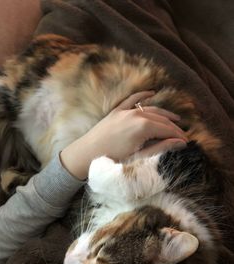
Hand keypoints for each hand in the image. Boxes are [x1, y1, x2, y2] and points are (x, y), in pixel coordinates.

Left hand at [60, 91, 186, 179]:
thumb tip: (180, 143)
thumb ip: (161, 148)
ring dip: (164, 114)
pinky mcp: (117, 111)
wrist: (86, 155)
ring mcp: (125, 111)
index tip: (186, 142)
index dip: (178, 136)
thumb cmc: (113, 160)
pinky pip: (132, 99)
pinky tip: (151, 93)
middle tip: (182, 134)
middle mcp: (136, 115)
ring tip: (175, 119)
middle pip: (161, 119)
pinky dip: (143, 96)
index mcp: (143, 127)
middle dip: (174, 127)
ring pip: (150, 109)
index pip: (167, 130)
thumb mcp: (139, 157)